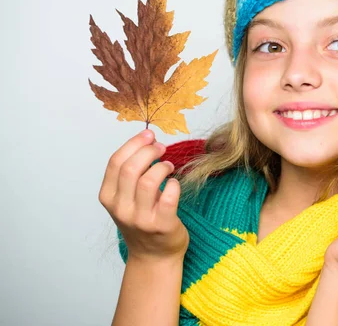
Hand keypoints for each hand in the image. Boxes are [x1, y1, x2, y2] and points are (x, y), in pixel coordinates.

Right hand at [98, 129, 188, 261]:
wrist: (153, 256)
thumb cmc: (142, 221)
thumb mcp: (125, 198)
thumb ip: (129, 174)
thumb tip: (146, 140)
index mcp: (108, 197)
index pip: (115, 162)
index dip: (133, 143)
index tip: (148, 135)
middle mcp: (121, 209)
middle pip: (130, 168)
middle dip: (148, 151)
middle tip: (161, 148)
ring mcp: (140, 219)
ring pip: (148, 181)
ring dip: (162, 166)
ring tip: (168, 166)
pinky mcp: (161, 225)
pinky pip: (169, 196)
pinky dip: (173, 184)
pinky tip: (174, 183)